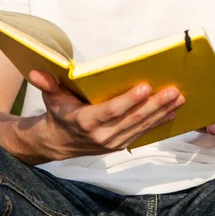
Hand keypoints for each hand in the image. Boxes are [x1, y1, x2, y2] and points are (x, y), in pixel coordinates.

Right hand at [28, 70, 184, 160]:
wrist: (58, 142)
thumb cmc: (58, 112)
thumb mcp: (50, 97)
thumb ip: (46, 84)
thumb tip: (35, 71)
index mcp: (85, 121)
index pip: (110, 111)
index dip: (128, 100)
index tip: (145, 87)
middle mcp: (101, 136)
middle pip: (132, 119)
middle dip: (155, 105)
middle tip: (173, 90)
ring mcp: (113, 143)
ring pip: (141, 126)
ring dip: (162, 112)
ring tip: (179, 97)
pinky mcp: (121, 144)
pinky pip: (143, 133)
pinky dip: (159, 122)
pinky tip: (173, 111)